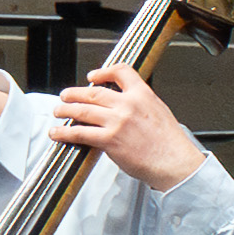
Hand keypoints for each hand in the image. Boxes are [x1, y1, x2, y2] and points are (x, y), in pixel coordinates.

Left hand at [55, 59, 201, 191]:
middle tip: (66, 96)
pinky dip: (65, 132)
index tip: (93, 76)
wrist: (175, 162)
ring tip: (59, 111)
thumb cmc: (170, 144)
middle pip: (93, 92)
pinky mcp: (109, 140)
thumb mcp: (159, 112)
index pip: (120, 72)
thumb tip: (123, 105)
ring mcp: (117, 122)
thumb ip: (140, 104)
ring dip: (66, 110)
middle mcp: (128, 105)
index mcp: (143, 95)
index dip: (103, 72)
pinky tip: (58, 133)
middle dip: (74, 94)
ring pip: (82, 110)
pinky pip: (80, 133)